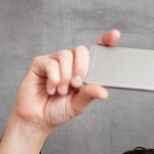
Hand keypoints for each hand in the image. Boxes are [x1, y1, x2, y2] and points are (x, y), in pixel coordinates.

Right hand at [0, 30, 119, 153]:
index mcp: (82, 70)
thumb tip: (103, 91)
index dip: (105, 40)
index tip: (115, 35)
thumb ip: (89, 95)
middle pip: (81, 50)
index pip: (95, 51)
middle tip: (76, 84)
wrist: (38, 119)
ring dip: (65, 76)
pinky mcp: (40, 63)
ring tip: (61, 92)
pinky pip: (51, 63)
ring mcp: (54, 61)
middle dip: (81, 67)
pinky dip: (53, 79)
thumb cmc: (58, 110)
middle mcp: (69, 63)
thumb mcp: (78, 105)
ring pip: (65, 55)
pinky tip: (51, 89)